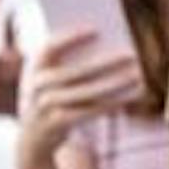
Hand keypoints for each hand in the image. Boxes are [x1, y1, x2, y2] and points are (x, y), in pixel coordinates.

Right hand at [17, 29, 140, 162]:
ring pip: (85, 92)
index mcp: (33, 69)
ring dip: (113, 83)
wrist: (32, 139)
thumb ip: (67, 64)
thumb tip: (106, 48)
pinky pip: (89, 111)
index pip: (49, 48)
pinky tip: (130, 96)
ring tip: (137, 75)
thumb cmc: (49, 100)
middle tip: (130, 54)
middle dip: (104, 62)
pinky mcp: (56, 125)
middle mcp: (35, 87)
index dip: (70, 37)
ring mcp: (44, 107)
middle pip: (75, 72)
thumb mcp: (50, 81)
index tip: (95, 29)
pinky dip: (111, 103)